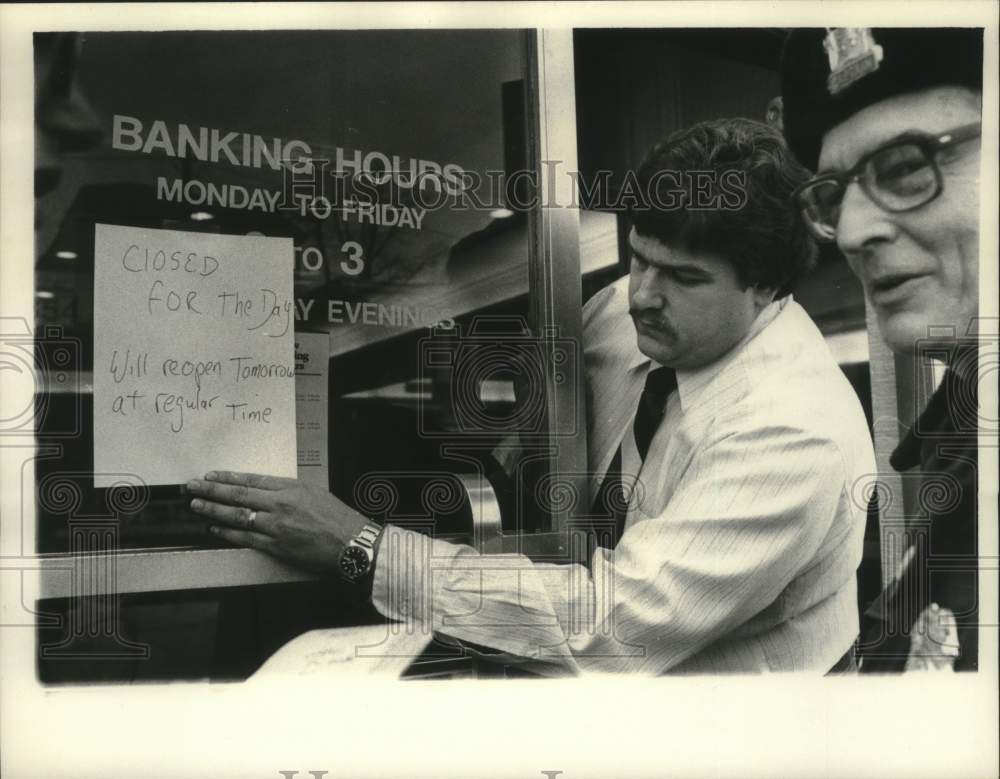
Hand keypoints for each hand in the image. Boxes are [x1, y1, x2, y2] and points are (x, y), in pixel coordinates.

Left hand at [186, 471, 369, 573]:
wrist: (352, 543)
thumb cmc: (338, 519)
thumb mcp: (315, 493)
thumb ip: (290, 491)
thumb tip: (267, 491)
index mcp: (291, 487)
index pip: (252, 479)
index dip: (228, 477)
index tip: (211, 475)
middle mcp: (280, 504)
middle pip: (238, 495)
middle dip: (211, 490)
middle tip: (191, 486)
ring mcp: (276, 526)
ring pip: (237, 516)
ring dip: (213, 510)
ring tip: (196, 505)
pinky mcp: (276, 546)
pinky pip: (245, 538)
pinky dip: (227, 534)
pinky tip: (214, 530)